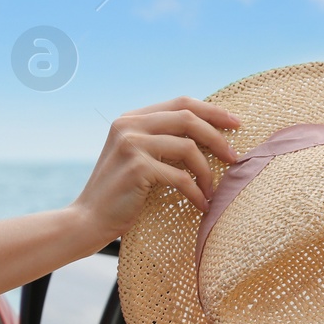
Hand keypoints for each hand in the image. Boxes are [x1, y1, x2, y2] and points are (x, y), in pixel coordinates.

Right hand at [69, 96, 241, 246]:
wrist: (88, 220)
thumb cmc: (119, 194)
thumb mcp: (137, 157)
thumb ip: (160, 140)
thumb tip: (208, 134)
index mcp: (130, 118)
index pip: (180, 103)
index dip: (212, 111)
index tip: (236, 123)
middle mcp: (129, 126)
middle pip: (188, 119)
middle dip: (217, 136)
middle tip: (234, 156)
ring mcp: (131, 145)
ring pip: (188, 148)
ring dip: (207, 171)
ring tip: (212, 190)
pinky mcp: (137, 168)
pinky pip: (181, 178)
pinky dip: (196, 193)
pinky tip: (202, 205)